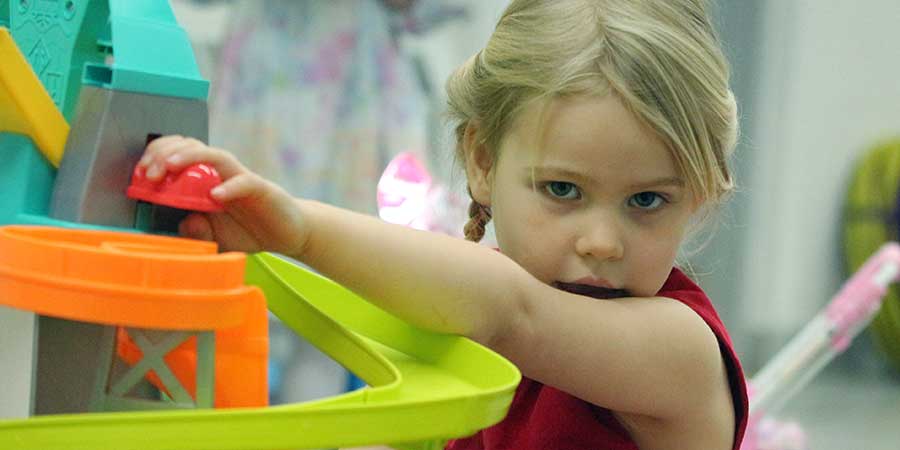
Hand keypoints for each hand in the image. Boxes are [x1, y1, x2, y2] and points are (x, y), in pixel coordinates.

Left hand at [138, 135, 307, 255]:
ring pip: (214, 156)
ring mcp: (240, 178)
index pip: (177, 154)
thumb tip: (182, 222)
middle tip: (149, 172)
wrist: (288, 234)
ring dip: (189, 158)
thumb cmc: (249, 230)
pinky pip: (244, 182)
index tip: (139, 174)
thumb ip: (195, 232)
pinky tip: (215, 196)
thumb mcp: (214, 237)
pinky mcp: (260, 190)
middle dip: (165, 153)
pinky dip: (228, 187)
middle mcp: (220, 173)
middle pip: (191, 146)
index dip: (156, 157)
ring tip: (171, 167)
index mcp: (205, 179)